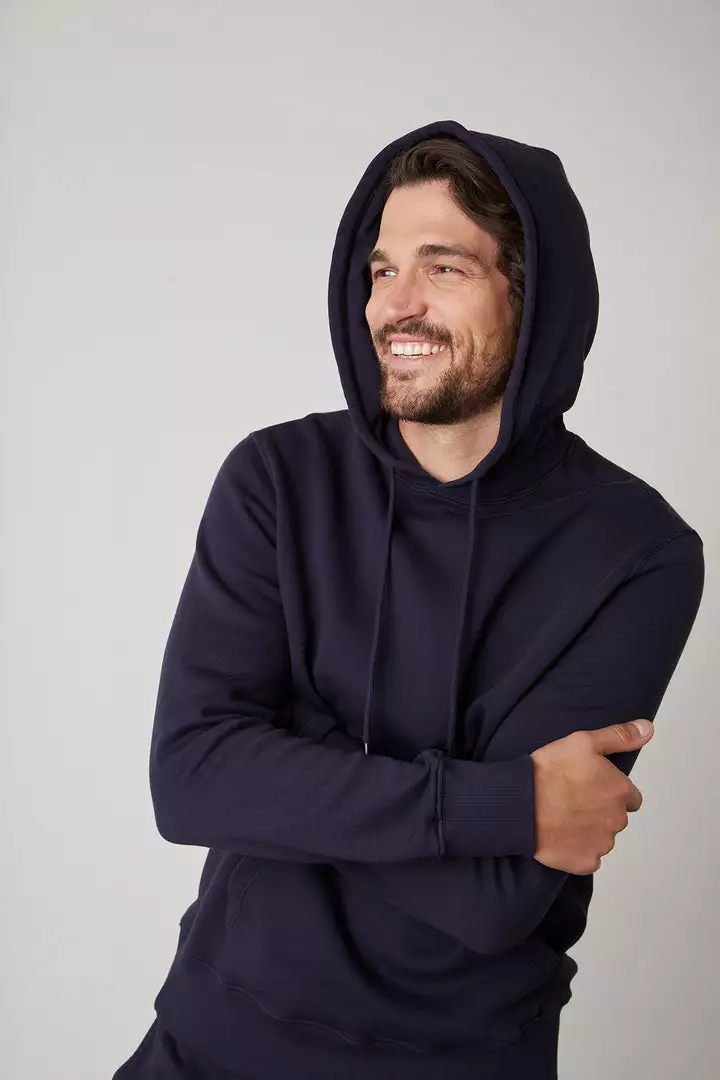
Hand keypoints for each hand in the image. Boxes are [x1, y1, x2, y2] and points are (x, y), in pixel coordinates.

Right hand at [531, 720, 653, 873]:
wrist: (520, 804)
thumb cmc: (550, 770)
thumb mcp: (583, 741)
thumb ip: (619, 736)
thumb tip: (648, 728)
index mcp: (620, 791)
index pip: (630, 797)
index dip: (610, 790)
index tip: (589, 786)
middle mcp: (617, 820)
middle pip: (616, 817)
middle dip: (600, 810)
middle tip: (573, 799)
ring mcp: (602, 844)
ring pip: (602, 837)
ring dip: (589, 830)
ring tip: (563, 817)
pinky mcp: (585, 862)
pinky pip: (588, 857)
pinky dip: (578, 849)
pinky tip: (561, 836)